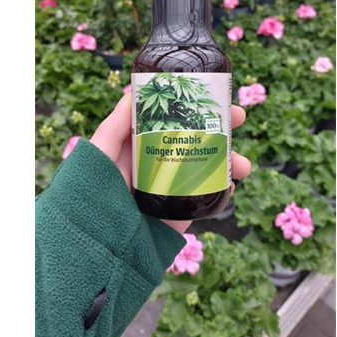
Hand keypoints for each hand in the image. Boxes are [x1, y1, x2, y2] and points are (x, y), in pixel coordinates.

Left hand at [91, 93, 250, 233]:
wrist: (101, 242)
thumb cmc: (93, 192)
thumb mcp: (100, 153)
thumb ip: (114, 126)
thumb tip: (131, 94)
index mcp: (146, 146)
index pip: (177, 120)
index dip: (197, 108)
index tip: (217, 95)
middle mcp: (165, 163)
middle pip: (200, 139)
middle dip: (223, 128)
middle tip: (239, 117)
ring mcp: (176, 186)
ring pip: (211, 166)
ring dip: (232, 160)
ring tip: (244, 164)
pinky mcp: (183, 210)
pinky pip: (209, 196)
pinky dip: (225, 188)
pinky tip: (232, 182)